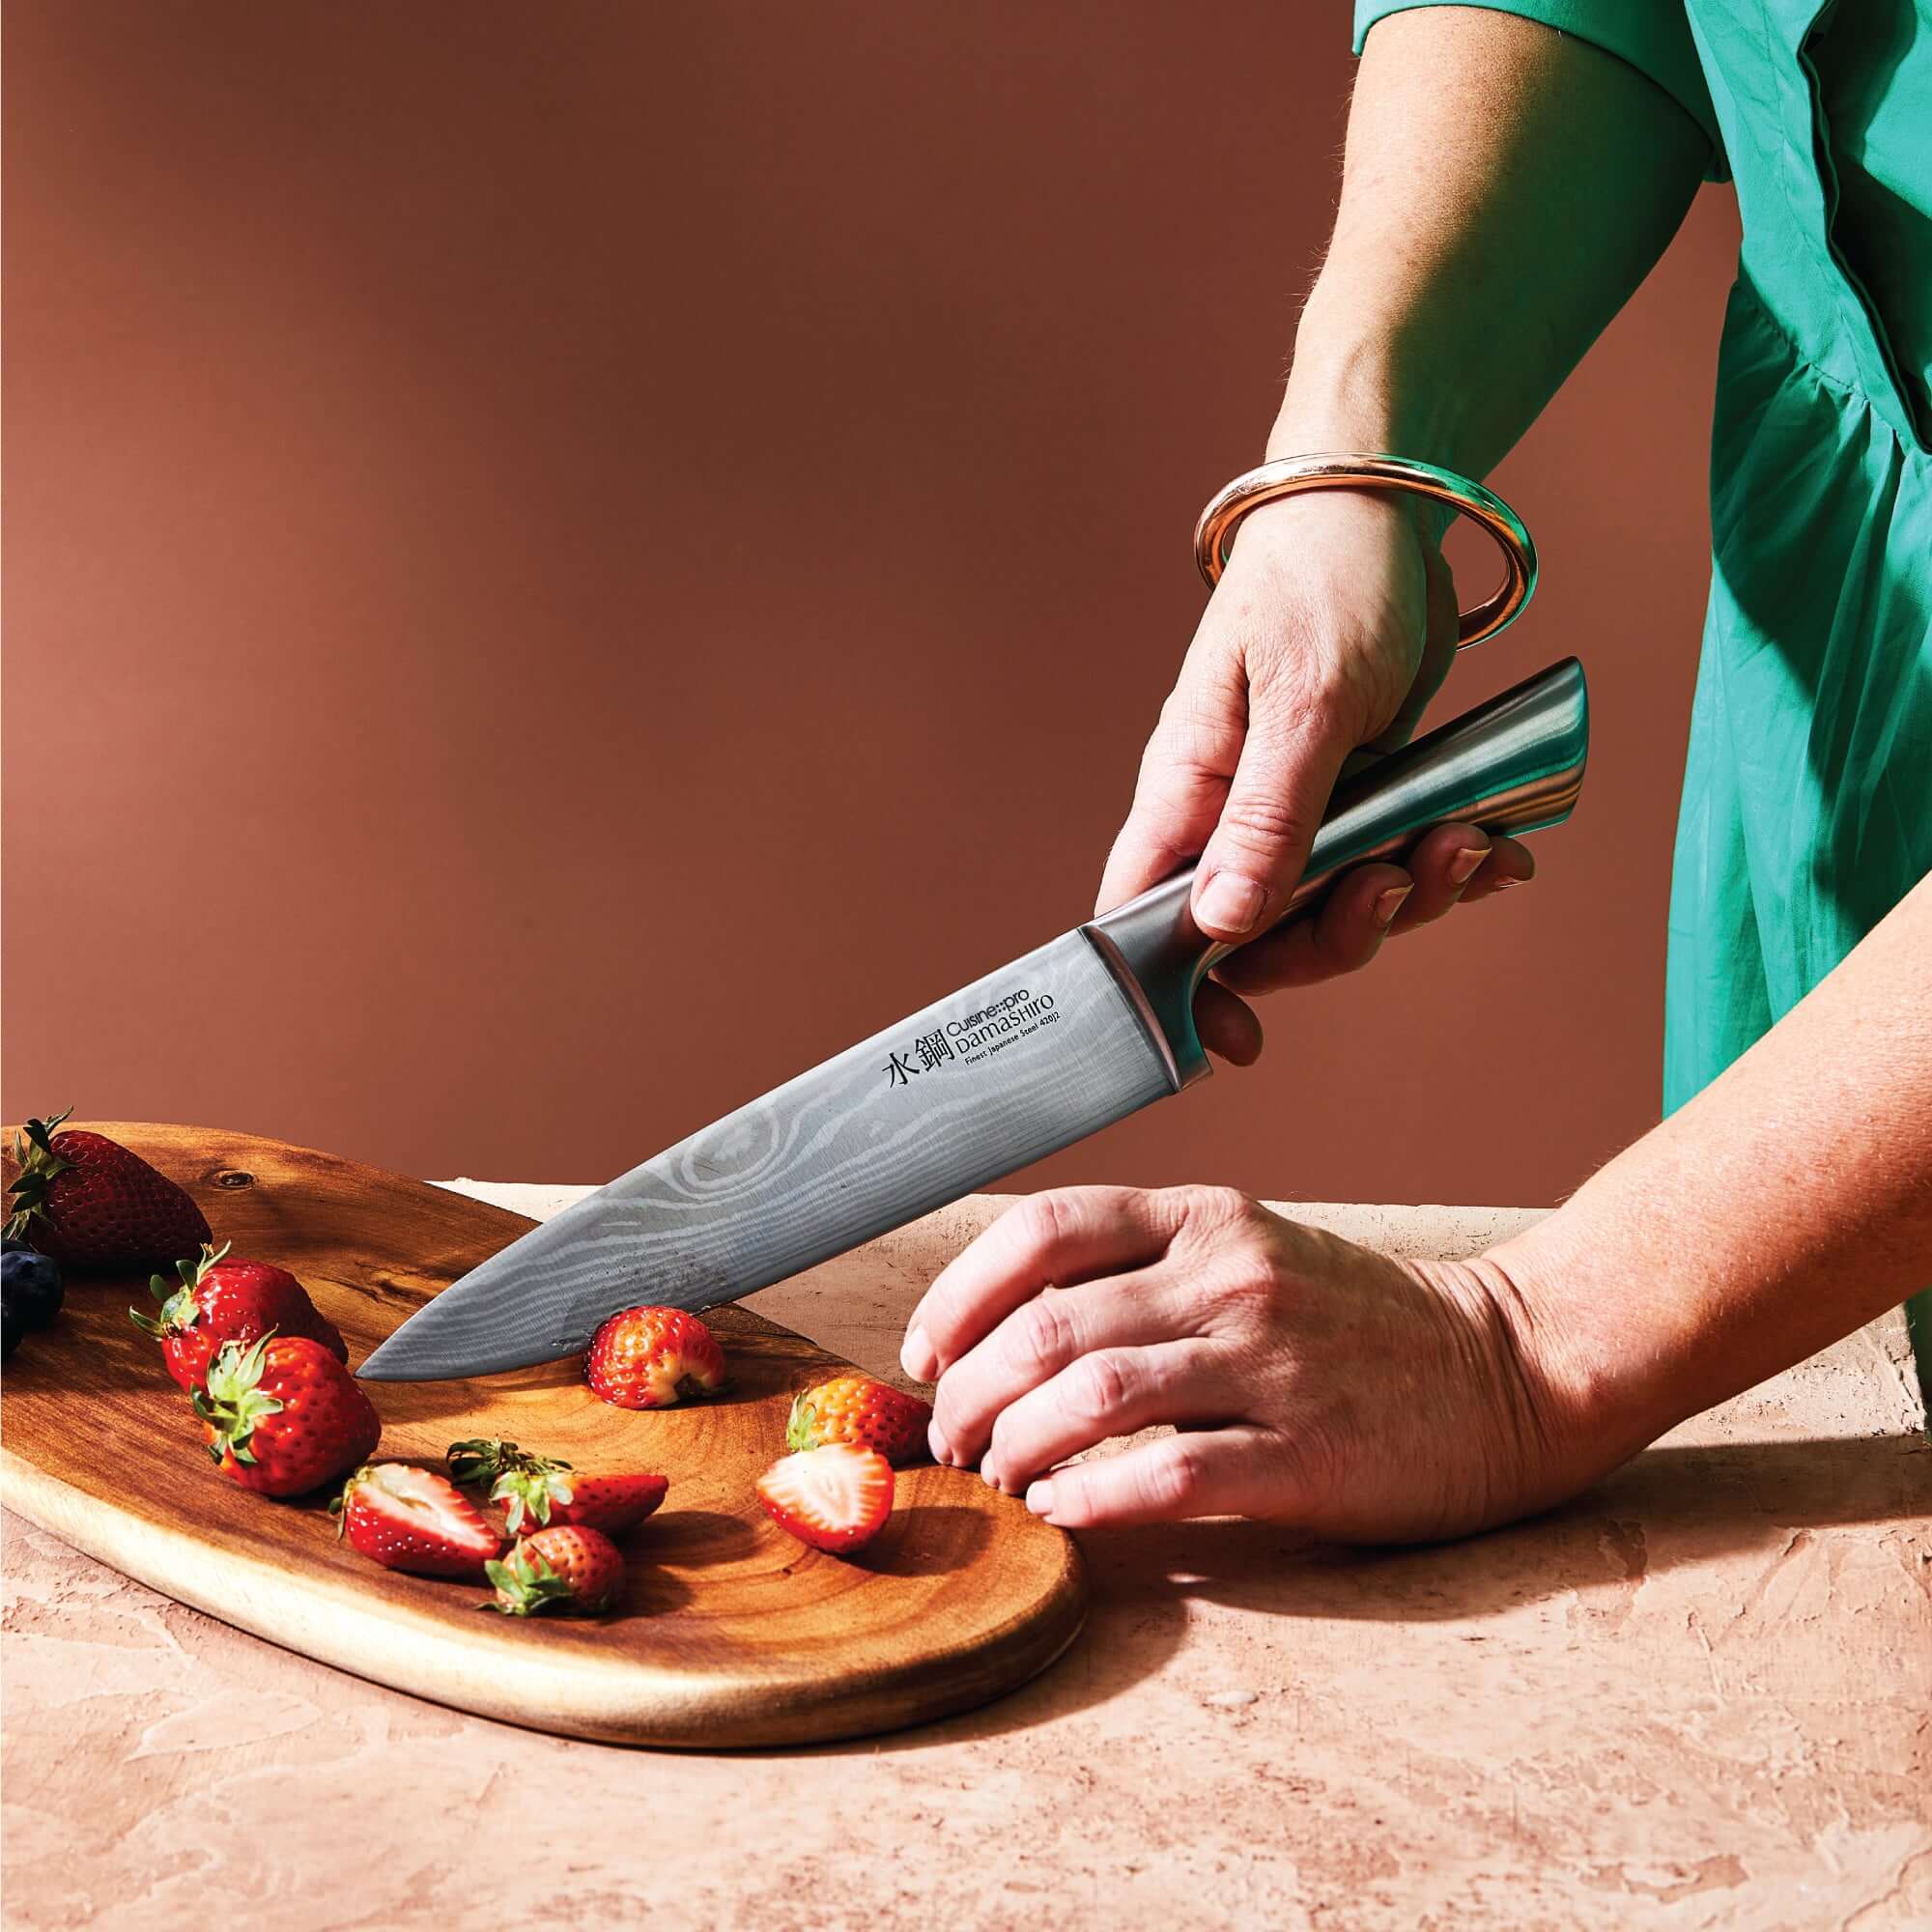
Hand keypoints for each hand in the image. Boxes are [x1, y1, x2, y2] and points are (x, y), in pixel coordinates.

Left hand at [902, 1185, 1600, 1542]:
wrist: (1510, 1367)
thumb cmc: (1354, 1320)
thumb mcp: (1247, 1254)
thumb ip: (1140, 1274)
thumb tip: (1000, 1334)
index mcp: (1201, 1217)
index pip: (1039, 1231)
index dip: (957, 1296)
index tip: (924, 1354)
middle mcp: (1229, 1274)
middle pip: (1044, 1327)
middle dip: (968, 1394)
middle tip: (953, 1441)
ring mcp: (1271, 1360)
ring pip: (1091, 1398)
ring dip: (1016, 1449)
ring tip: (1001, 1478)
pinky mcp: (1311, 1452)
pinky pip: (1169, 1477)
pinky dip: (1093, 1500)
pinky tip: (1064, 1513)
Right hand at [1099, 490, 1534, 1063]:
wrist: (1385, 506)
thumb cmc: (1324, 582)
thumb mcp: (1305, 703)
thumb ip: (1266, 819)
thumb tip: (1222, 928)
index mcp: (1187, 791)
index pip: (1146, 920)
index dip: (1180, 991)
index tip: (1236, 1043)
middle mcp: (1232, 812)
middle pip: (1262, 936)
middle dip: (1343, 933)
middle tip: (1403, 883)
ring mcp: (1297, 807)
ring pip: (1337, 905)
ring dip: (1412, 895)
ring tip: (1468, 845)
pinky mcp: (1358, 794)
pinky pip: (1392, 863)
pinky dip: (1447, 867)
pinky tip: (1493, 845)